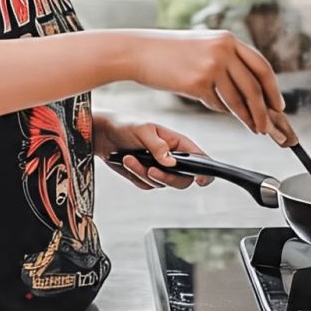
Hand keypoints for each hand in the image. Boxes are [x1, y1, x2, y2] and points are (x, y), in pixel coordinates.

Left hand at [93, 114, 213, 190]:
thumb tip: (172, 163)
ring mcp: (159, 168)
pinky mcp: (145, 176)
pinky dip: (135, 175)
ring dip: (143, 173)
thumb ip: (158, 146)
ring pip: (161, 184)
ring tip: (129, 158)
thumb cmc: (126, 125)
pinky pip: (146, 185)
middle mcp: (172, 157)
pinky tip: (126, 161)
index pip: (200, 158)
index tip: (200, 180)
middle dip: (167, 178)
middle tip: (150, 170)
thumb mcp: (143, 130)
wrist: (104, 134)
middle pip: (183, 179)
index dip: (206, 171)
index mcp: (177, 142)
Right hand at [125, 29, 284, 134]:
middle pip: (254, 86)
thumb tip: (250, 88)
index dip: (273, 88)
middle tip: (269, 126)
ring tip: (255, 129)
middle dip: (265, 110)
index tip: (278, 105)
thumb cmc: (170, 52)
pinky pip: (217, 104)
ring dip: (249, 118)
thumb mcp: (204, 46)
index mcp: (228, 39)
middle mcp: (223, 50)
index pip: (261, 66)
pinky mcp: (197, 83)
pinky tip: (220, 111)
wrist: (139, 51)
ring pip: (239, 100)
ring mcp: (211, 66)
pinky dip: (222, 111)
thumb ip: (227, 60)